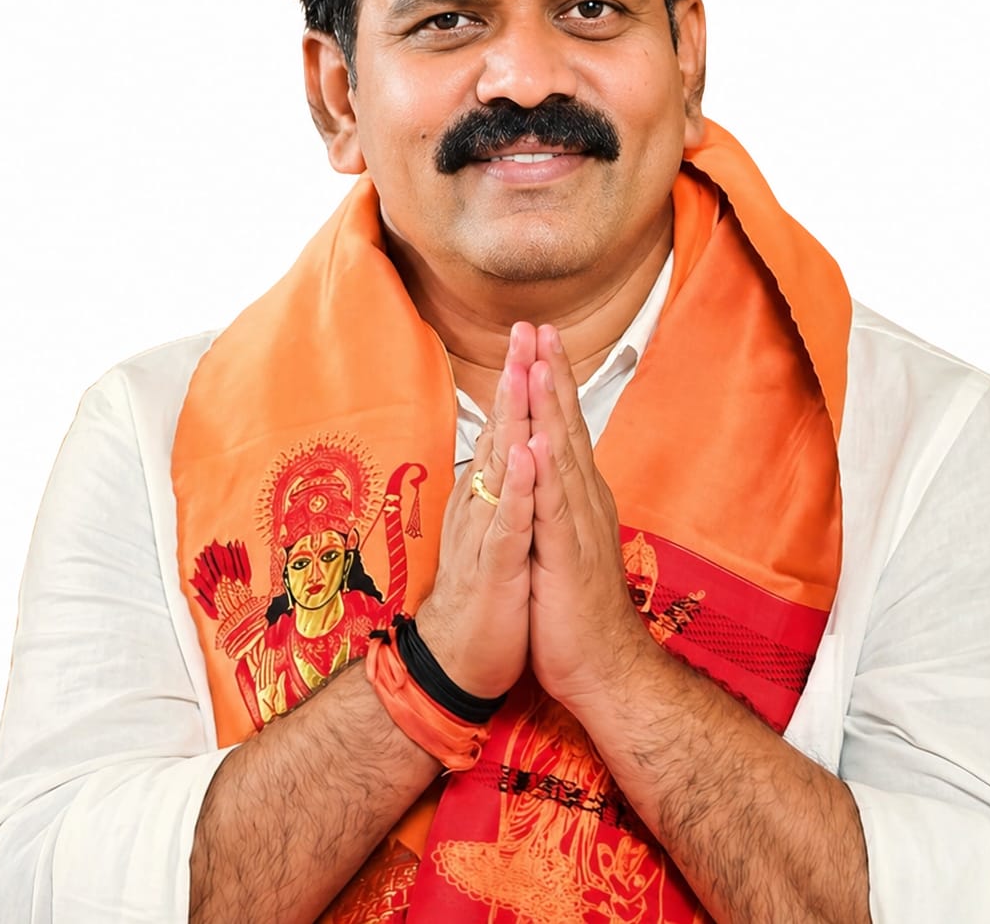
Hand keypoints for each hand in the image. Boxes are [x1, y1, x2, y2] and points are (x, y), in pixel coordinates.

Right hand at [415, 323, 536, 698]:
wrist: (457, 661)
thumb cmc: (484, 592)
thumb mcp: (496, 529)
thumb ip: (500, 486)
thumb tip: (508, 445)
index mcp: (490, 494)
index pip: (507, 427)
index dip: (519, 381)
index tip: (532, 334)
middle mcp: (483, 503)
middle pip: (501, 432)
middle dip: (515, 379)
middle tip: (523, 329)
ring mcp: (487, 532)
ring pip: (500, 468)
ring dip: (513, 419)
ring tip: (522, 371)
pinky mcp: (495, 567)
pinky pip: (507, 522)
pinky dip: (518, 489)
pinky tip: (526, 457)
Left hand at [525, 325, 651, 707]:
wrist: (606, 671)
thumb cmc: (578, 610)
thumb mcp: (563, 545)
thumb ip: (558, 505)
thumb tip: (546, 470)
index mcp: (578, 498)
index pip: (564, 429)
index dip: (551, 384)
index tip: (539, 342)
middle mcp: (583, 502)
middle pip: (566, 427)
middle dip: (550, 375)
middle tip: (539, 328)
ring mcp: (577, 526)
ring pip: (561, 455)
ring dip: (548, 408)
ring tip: (537, 362)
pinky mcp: (566, 557)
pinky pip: (553, 509)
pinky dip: (545, 472)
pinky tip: (537, 440)